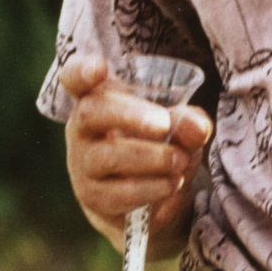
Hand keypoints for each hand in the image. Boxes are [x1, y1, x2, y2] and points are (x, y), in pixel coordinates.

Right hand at [60, 55, 213, 253]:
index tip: (100, 68)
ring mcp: (83, 163)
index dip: (81, 71)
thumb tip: (197, 129)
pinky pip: (118, 192)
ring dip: (150, 158)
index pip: (74, 77)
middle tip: (164, 124)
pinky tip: (172, 183)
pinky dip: (151, 188)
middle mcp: (81, 128)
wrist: (148, 202)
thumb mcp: (178, 127)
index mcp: (98, 99)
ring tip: (180, 160)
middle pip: (90, 112)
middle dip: (129, 116)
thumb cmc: (157, 147)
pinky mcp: (93, 197)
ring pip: (107, 156)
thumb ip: (188, 121)